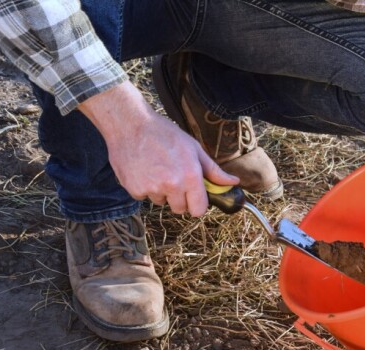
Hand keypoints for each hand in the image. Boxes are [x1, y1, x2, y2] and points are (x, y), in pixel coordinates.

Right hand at [78, 81, 238, 216]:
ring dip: (160, 191)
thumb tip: (234, 182)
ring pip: (161, 202)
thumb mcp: (194, 148)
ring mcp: (152, 189)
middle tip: (173, 177)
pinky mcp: (134, 189)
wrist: (130, 124)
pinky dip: (143, 187)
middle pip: (180, 209)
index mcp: (190, 176)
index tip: (193, 197)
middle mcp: (172, 185)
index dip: (197, 204)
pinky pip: (144, 197)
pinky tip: (143, 169)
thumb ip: (214, 170)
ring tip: (156, 168)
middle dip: (179, 198)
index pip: (199, 210)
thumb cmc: (164, 133)